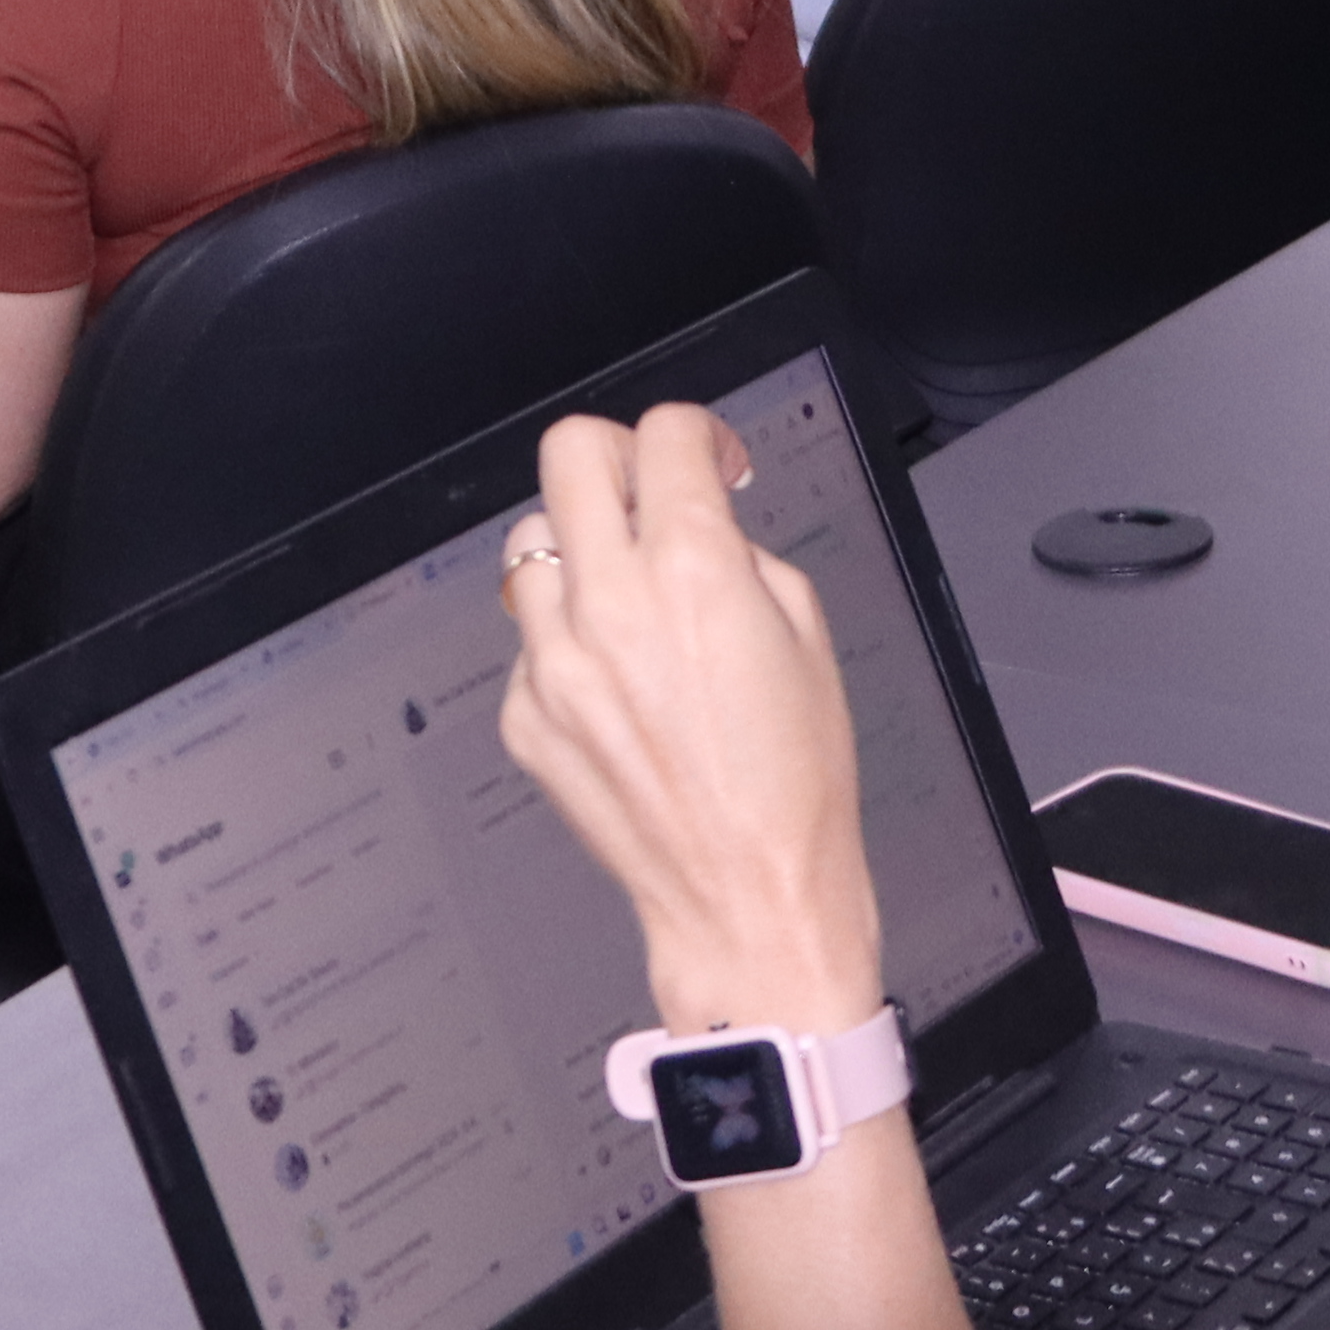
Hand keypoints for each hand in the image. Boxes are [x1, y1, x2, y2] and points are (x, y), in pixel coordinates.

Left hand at [495, 407, 886, 1030]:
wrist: (745, 895)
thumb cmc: (792, 780)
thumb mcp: (806, 631)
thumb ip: (742, 554)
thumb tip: (701, 519)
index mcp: (693, 571)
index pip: (666, 434)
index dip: (700, 434)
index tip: (712, 462)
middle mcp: (608, 605)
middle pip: (569, 454)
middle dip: (619, 457)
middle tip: (651, 493)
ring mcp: (552, 663)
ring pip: (528, 542)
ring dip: (580, 547)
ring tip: (626, 593)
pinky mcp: (523, 717)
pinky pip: (529, 639)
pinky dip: (568, 639)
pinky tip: (620, 683)